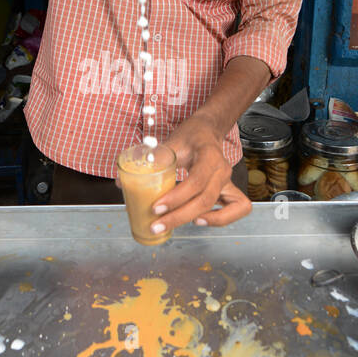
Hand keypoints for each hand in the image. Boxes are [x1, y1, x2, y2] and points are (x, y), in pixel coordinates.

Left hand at [149, 119, 251, 236]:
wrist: (207, 130)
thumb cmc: (190, 136)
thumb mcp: (171, 142)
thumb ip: (150, 162)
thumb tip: (121, 182)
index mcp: (209, 155)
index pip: (195, 182)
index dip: (176, 198)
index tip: (155, 208)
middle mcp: (222, 170)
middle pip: (205, 200)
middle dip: (178, 217)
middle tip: (156, 226)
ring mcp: (228, 181)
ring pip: (220, 207)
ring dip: (195, 220)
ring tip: (172, 225)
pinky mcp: (230, 190)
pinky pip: (236, 209)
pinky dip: (220, 219)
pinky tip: (198, 221)